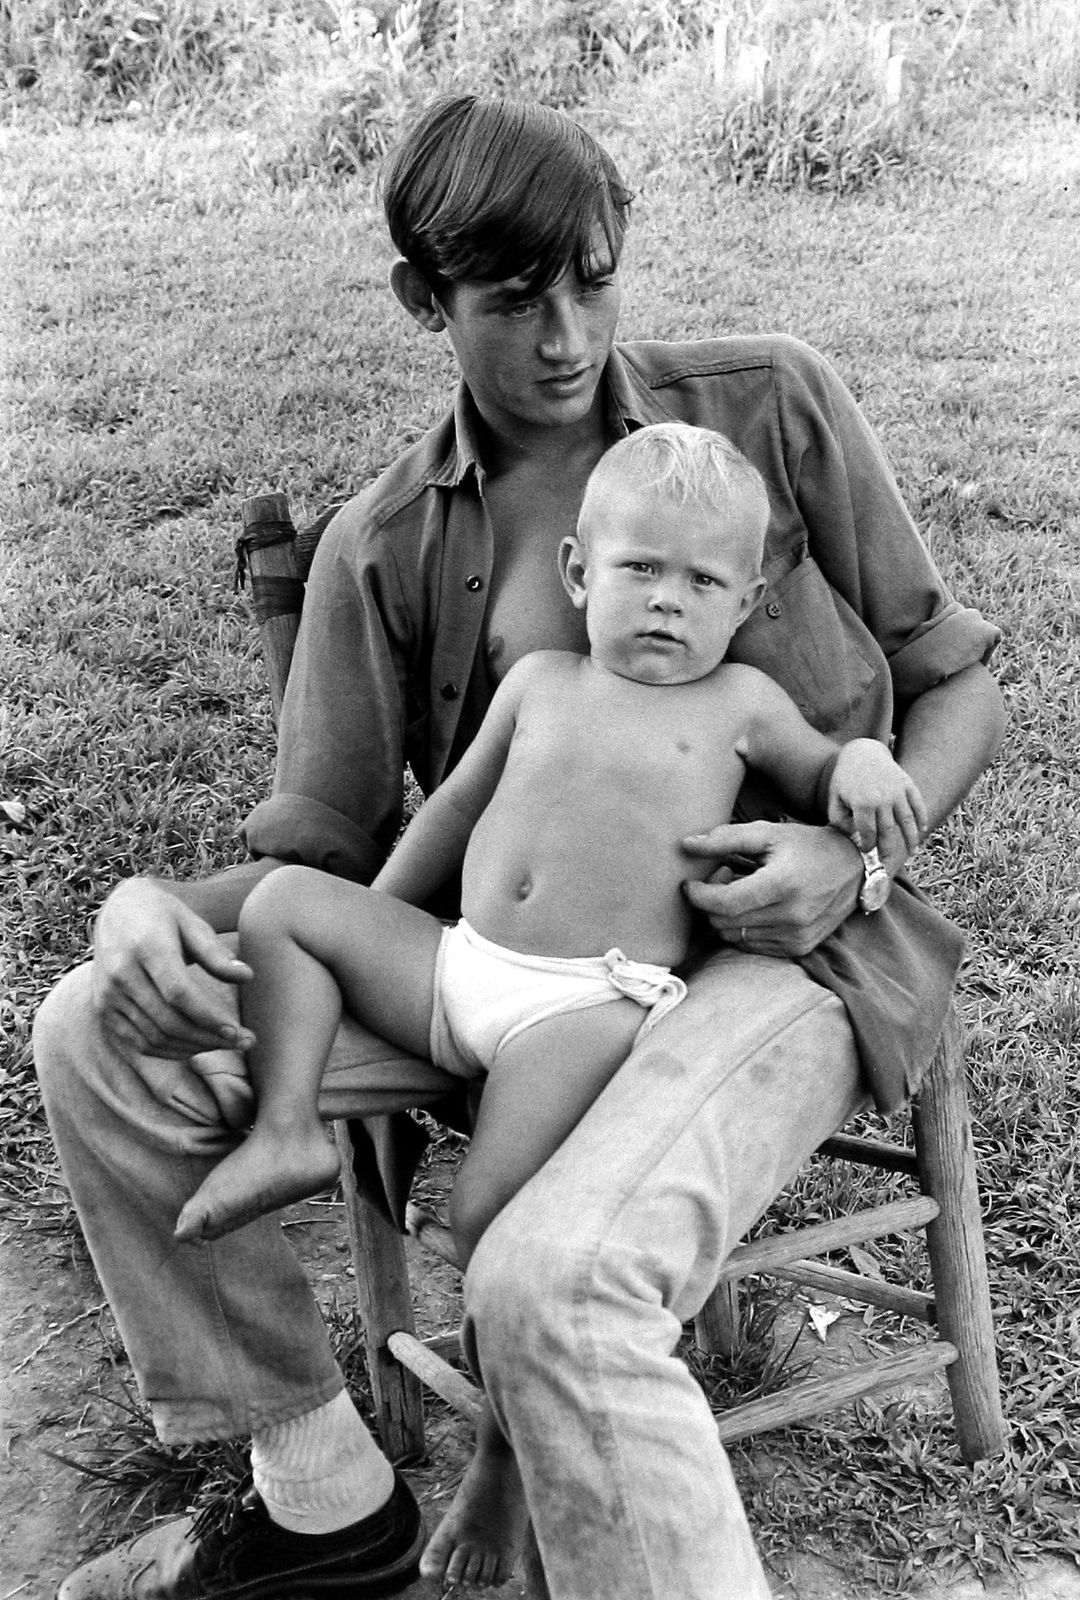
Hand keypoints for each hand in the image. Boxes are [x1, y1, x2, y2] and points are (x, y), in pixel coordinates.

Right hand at [91, 879, 253, 1063]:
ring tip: (225, 1044)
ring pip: (154, 1037)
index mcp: (145, 946)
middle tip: (244, 1042)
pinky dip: (170, 1051)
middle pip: (167, 1020)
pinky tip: (196, 1046)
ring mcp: (107, 994)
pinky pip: (138, 1042)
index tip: (237, 1031)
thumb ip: (215, 952)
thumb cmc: (162, 915)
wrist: (118, 910)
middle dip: (209, 1038)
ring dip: (194, 1048)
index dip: (208, 1017)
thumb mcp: (191, 923)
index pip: (178, 993)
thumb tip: (247, 976)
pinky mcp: (103, 1009)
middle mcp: (121, 973)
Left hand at [681, 820, 863, 957]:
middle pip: (723, 923)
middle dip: (710, 902)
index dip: (698, 895)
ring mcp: (797, 936)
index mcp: (782, 884)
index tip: (689, 884)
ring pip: (734, 937)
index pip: (724, 903)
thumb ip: (724, 839)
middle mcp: (792, 915)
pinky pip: (752, 945)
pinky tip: (757, 905)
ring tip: (742, 889)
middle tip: (723, 876)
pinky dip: (743, 928)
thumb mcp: (767, 833)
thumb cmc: (806, 845)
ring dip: (727, 915)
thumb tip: (685, 845)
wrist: (854, 867)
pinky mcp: (799, 947)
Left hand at [827, 738, 926, 860]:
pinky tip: (923, 830)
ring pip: (908, 821)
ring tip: (912, 853)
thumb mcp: (835, 798)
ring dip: (911, 839)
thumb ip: (839, 820)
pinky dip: (922, 818)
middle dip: (888, 849)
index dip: (868, 845)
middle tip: (887, 862)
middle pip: (888, 831)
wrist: (862, 752)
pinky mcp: (908, 784)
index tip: (867, 851)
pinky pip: (918, 804)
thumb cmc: (845, 779)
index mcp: (862, 803)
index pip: (868, 833)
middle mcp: (882, 799)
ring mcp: (897, 791)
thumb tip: (852, 838)